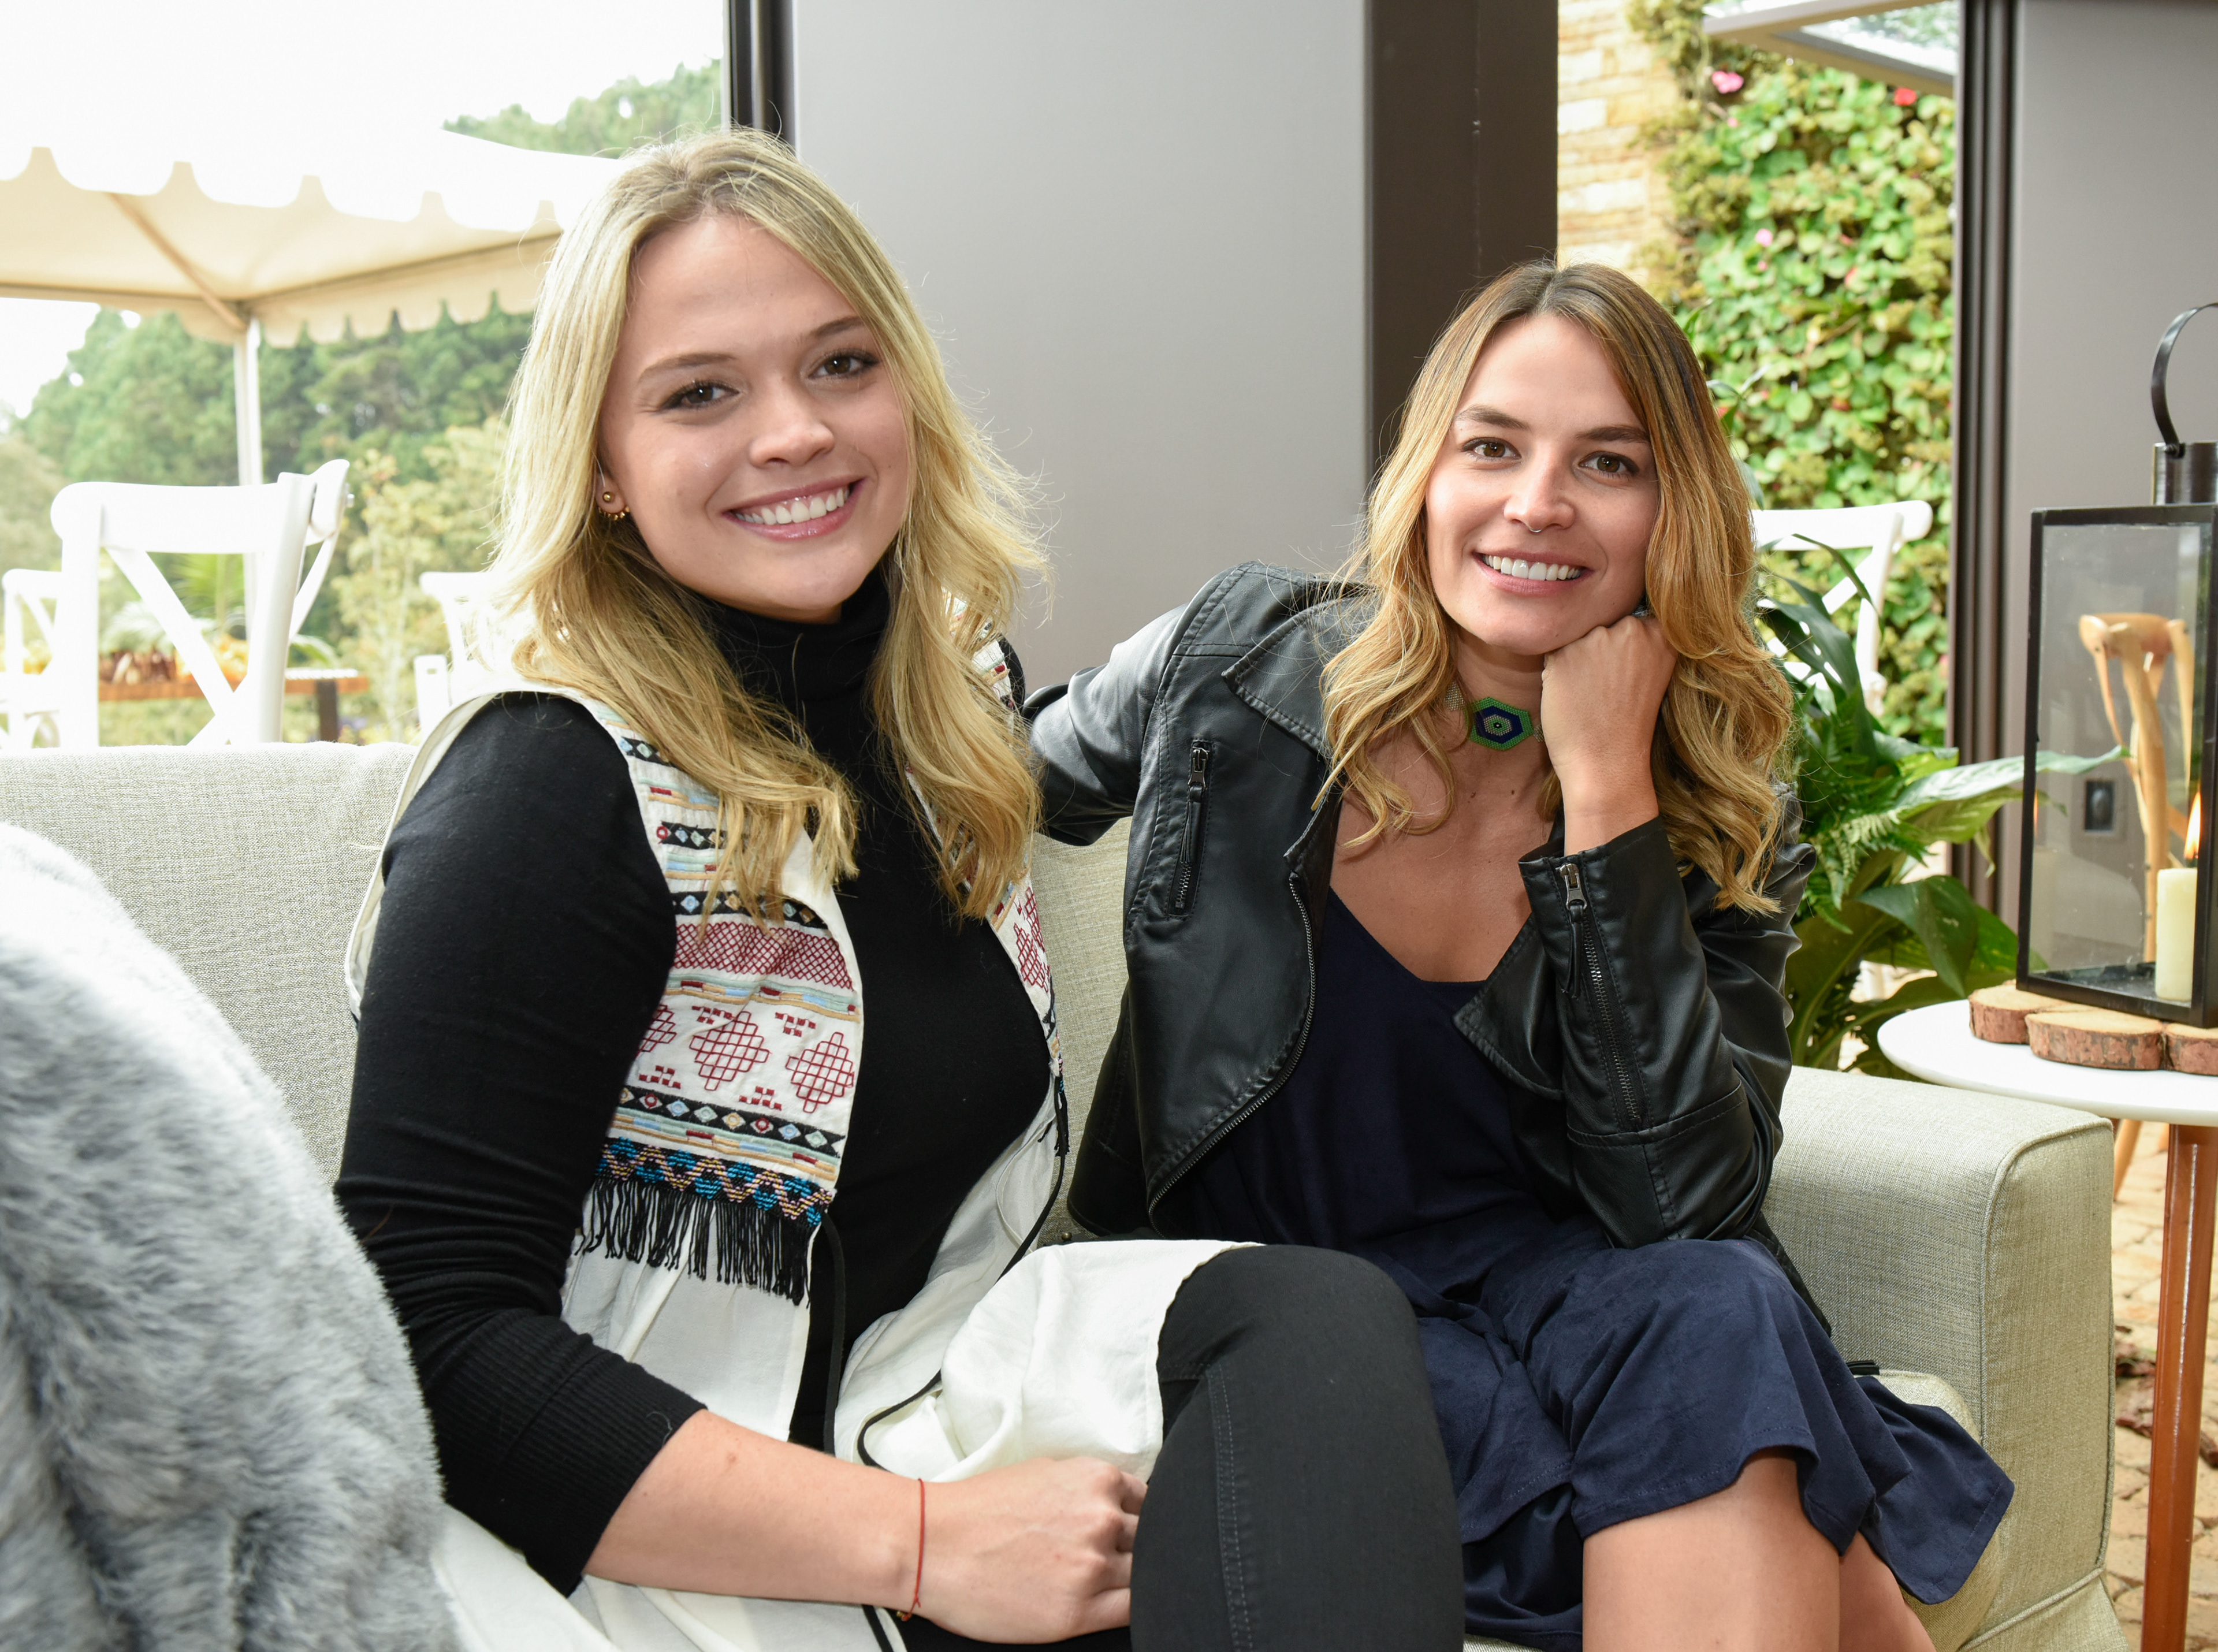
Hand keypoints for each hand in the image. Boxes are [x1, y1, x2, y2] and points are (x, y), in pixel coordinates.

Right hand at [915, 1456, 1145, 1641]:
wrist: (931, 1544)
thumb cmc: (979, 1508)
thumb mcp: (1043, 1473)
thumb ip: (1088, 1487)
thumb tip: (1118, 1504)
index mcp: (1096, 1480)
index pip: (1149, 1503)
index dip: (1139, 1521)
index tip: (1128, 1533)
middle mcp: (1102, 1520)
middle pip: (1151, 1539)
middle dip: (1136, 1549)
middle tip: (1109, 1558)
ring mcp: (1093, 1567)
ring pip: (1145, 1576)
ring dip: (1130, 1578)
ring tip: (1097, 1580)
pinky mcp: (1078, 1612)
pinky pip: (1131, 1612)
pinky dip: (1130, 1608)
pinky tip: (1107, 1602)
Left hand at [1541, 613, 1675, 852]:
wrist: (1607, 763)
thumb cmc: (1628, 724)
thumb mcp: (1651, 673)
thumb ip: (1640, 642)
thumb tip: (1615, 619)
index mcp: (1660, 633)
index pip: (1631, 615)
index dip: (1622, 645)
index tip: (1623, 672)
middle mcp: (1630, 629)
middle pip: (1601, 622)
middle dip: (1598, 647)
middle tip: (1604, 686)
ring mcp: (1596, 639)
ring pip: (1576, 636)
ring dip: (1576, 657)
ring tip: (1589, 693)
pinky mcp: (1563, 654)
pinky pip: (1553, 652)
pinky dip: (1556, 671)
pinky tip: (1571, 695)